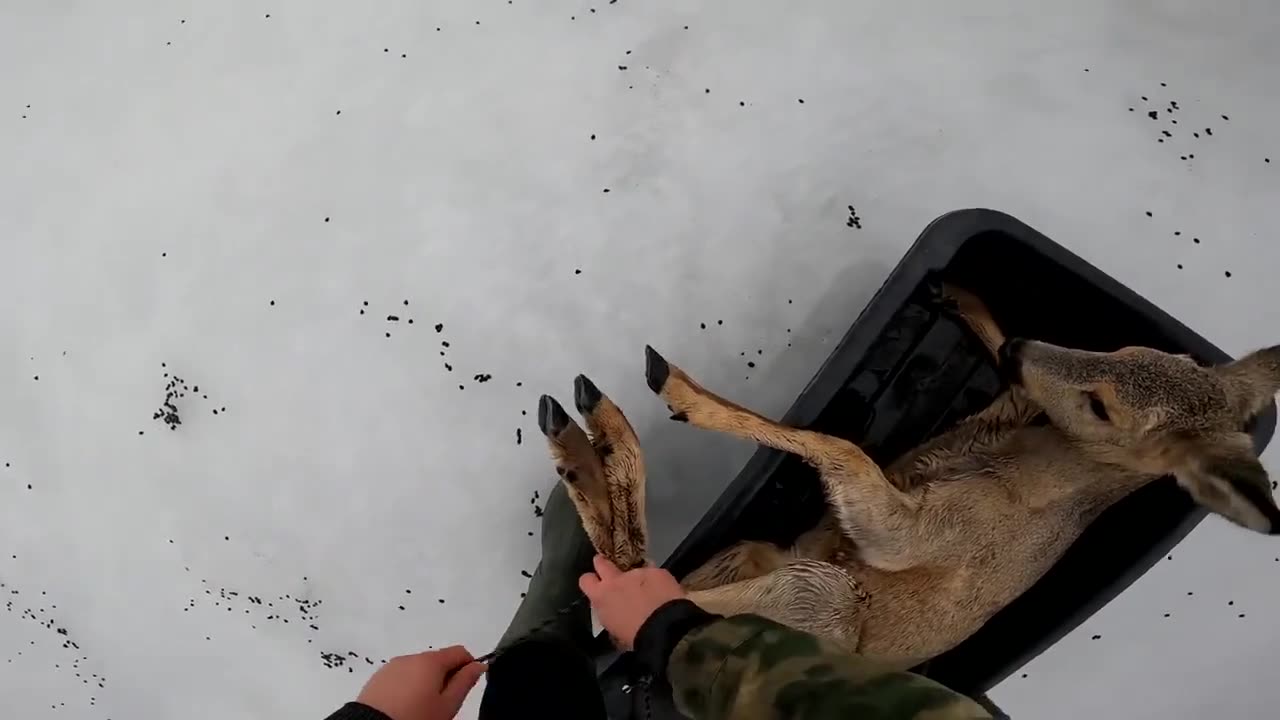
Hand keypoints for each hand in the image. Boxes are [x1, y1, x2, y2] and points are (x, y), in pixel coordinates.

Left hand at [355, 646, 485, 719]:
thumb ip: (465, 682)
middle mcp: (411, 657)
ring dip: (426, 682)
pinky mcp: (377, 678)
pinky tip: (404, 706)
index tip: (466, 687)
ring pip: (418, 669)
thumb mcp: (447, 706)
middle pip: (438, 661)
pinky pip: (401, 677)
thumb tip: (479, 664)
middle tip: (443, 704)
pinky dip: (408, 687)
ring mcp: (392, 666)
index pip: (460, 652)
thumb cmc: (417, 717)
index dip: (469, 666)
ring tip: (421, 707)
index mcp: (431, 661)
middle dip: (445, 678)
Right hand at [579, 555, 685, 649]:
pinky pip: (655, 575)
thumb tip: (615, 614)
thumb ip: (611, 615)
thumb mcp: (614, 630)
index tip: (596, 583)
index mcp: (601, 596)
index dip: (591, 581)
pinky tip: (665, 595)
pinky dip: (658, 583)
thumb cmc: (635, 637)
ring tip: (651, 594)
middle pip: (602, 563)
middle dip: (603, 564)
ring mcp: (637, 572)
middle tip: (609, 569)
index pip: (586, 580)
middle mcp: (616, 580)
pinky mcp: (657, 571)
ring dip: (638, 580)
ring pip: (634, 571)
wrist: (664, 629)